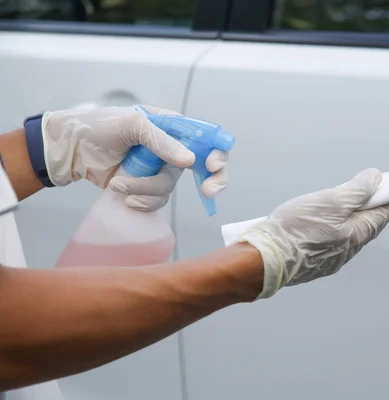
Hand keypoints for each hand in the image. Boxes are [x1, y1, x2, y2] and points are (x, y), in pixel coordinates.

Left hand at [42, 105, 228, 210]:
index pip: (206, 138)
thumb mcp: (131, 125)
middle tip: (208, 192)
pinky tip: (123, 195)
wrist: (71, 149)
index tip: (212, 166)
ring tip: (119, 184)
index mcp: (172, 127)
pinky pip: (157, 200)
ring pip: (170, 188)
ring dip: (145, 190)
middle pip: (204, 168)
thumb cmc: (99, 127)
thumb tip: (190, 161)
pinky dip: (140, 201)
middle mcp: (171, 148)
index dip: (217, 153)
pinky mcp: (146, 187)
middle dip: (210, 181)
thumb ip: (161, 141)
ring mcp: (159, 169)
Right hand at [233, 168, 388, 298]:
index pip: (385, 213)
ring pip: (351, 235)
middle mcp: (349, 249)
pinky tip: (329, 225)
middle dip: (376, 209)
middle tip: (380, 194)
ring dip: (357, 219)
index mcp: (357, 234)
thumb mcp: (330, 201)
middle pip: (369, 225)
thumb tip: (376, 179)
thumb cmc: (296, 229)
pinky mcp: (315, 262)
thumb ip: (356, 191)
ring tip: (354, 205)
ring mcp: (332, 258)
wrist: (264, 260)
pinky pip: (335, 243)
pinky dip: (339, 229)